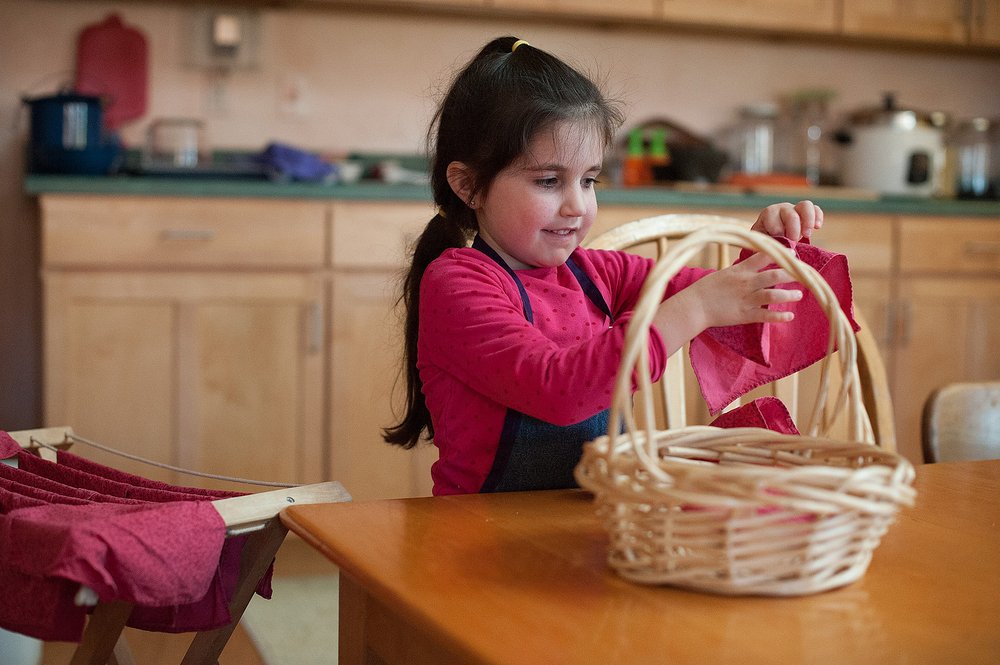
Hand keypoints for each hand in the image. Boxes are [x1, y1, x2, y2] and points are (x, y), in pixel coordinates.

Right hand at [652, 251, 802, 355]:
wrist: (694, 307)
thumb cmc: (706, 289)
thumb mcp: (724, 273)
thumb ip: (742, 270)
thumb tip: (756, 264)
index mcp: (740, 270)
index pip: (764, 256)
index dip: (781, 253)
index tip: (793, 252)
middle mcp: (746, 283)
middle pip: (774, 275)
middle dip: (792, 274)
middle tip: (803, 274)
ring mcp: (746, 299)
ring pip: (773, 295)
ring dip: (789, 295)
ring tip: (799, 295)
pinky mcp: (745, 315)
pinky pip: (766, 315)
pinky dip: (779, 316)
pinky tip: (789, 316)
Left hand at [751, 200, 822, 240]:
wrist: (773, 240)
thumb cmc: (765, 243)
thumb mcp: (762, 245)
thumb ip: (768, 247)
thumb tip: (785, 251)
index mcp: (768, 214)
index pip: (772, 215)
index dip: (777, 229)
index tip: (779, 240)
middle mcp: (782, 209)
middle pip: (790, 213)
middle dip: (793, 228)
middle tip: (793, 241)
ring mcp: (796, 209)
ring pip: (805, 206)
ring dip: (808, 221)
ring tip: (807, 235)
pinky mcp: (808, 213)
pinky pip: (816, 209)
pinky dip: (818, 217)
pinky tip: (817, 228)